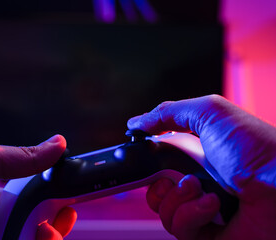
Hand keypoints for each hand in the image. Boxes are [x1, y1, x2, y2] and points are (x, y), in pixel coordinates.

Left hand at [0, 135, 76, 239]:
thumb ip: (20, 156)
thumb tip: (57, 143)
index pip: (37, 195)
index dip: (56, 195)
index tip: (71, 194)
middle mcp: (0, 221)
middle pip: (43, 221)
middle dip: (59, 218)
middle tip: (63, 214)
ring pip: (39, 239)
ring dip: (52, 236)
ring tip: (46, 233)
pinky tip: (40, 239)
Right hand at [128, 94, 275, 239]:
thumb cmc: (255, 148)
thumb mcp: (209, 113)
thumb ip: (169, 113)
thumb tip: (136, 123)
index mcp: (195, 154)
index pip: (158, 159)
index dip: (146, 160)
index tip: (138, 156)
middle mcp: (197, 181)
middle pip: (155, 187)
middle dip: (156, 182)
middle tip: (176, 175)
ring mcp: (201, 209)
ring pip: (162, 209)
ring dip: (176, 197)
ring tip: (198, 187)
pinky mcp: (207, 234)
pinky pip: (179, 228)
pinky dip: (191, 214)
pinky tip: (212, 204)